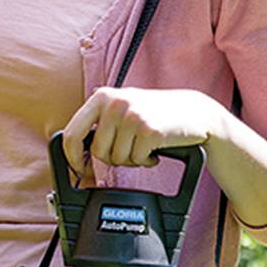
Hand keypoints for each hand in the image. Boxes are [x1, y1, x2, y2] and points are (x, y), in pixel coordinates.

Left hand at [61, 86, 218, 180]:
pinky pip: (137, 160)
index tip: (77, 169)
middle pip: (97, 152)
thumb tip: (72, 150)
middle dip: (112, 159)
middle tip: (128, 151)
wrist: (194, 111)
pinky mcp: (149, 130)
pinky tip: (155, 149)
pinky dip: (146, 161)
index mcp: (101, 97)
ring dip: (131, 159)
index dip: (71, 157)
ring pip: (117, 159)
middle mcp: (114, 103)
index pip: (71, 133)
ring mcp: (132, 116)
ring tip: (144, 146)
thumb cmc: (155, 112)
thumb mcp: (122, 106)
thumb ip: (98, 121)